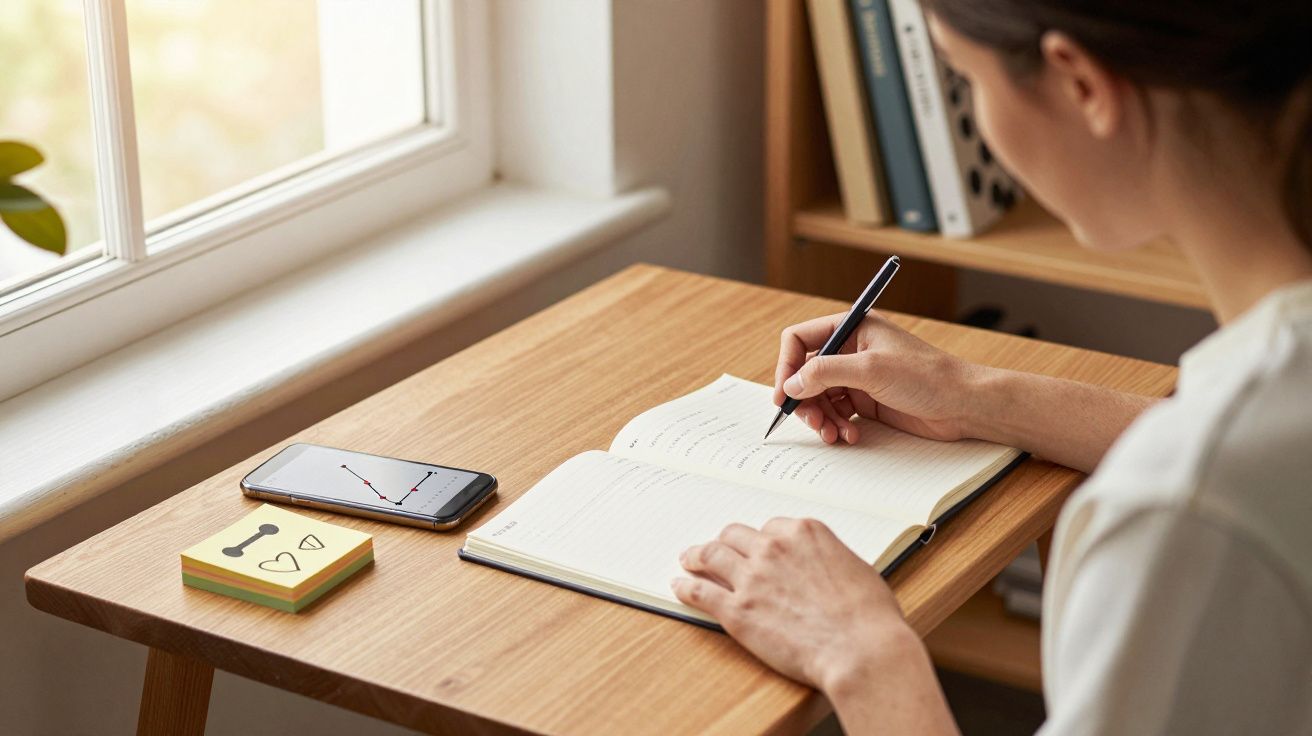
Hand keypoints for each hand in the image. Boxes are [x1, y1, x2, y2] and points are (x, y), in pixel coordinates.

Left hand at [671, 517, 916, 690]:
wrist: (860, 649)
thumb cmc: (869, 616)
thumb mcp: (854, 569)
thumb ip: (827, 560)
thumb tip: (820, 569)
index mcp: (804, 533)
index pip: (771, 527)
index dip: (762, 540)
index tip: (757, 547)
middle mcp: (773, 547)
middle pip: (736, 535)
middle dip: (726, 541)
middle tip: (717, 548)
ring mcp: (752, 577)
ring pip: (712, 555)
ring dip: (697, 555)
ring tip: (688, 559)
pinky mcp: (737, 611)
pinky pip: (701, 592)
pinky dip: (686, 587)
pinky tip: (679, 586)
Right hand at [773, 311, 981, 444]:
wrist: (963, 405)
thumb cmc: (927, 376)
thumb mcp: (871, 369)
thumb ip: (825, 372)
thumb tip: (791, 385)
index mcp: (852, 327)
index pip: (801, 340)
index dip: (787, 366)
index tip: (784, 394)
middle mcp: (851, 349)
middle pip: (806, 373)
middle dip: (804, 399)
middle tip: (810, 422)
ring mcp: (858, 376)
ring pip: (819, 396)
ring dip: (820, 418)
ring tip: (831, 434)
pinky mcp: (866, 400)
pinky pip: (836, 413)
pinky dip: (836, 426)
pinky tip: (849, 436)